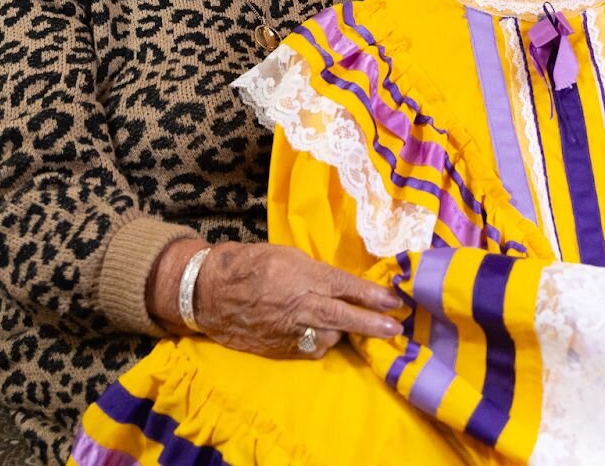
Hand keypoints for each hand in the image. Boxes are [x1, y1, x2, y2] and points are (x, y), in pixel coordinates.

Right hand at [153, 240, 399, 358]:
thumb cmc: (249, 264)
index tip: (395, 301)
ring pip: (329, 337)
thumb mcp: (286, 255)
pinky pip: (310, 348)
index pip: (345, 286)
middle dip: (372, 323)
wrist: (209, 293)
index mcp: (302, 276)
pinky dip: (320, 342)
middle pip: (343, 316)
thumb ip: (315, 272)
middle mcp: (299, 305)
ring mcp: (289, 330)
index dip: (372, 295)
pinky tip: (321, 334)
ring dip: (341, 332)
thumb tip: (342, 285)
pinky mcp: (279, 348)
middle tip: (395, 328)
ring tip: (349, 324)